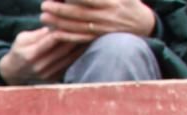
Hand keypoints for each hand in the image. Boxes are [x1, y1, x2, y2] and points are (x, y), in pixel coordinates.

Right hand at [0, 27, 86, 82]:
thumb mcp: (22, 38)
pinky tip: (84, 45)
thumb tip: (56, 27)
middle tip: (89, 26)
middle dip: (78, 36)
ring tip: (91, 35)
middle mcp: (39, 66)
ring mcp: (47, 74)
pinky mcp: (54, 78)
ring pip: (70, 57)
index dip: (67, 28)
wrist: (14, 72)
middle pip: (65, 48)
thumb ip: (39, 33)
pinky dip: (78, 54)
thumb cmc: (19, 51)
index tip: (76, 21)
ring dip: (82, 45)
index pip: (54, 38)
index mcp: (30, 54)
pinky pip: (70, 64)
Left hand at [39, 0, 156, 40]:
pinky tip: (54, 33)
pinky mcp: (98, 38)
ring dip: (58, 23)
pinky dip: (66, 36)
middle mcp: (105, 16)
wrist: (143, 25)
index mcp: (111, 2)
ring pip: (76, 26)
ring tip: (43, 18)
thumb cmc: (130, 3)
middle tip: (44, 5)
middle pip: (78, 13)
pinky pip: (80, 38)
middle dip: (59, 9)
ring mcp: (101, 28)